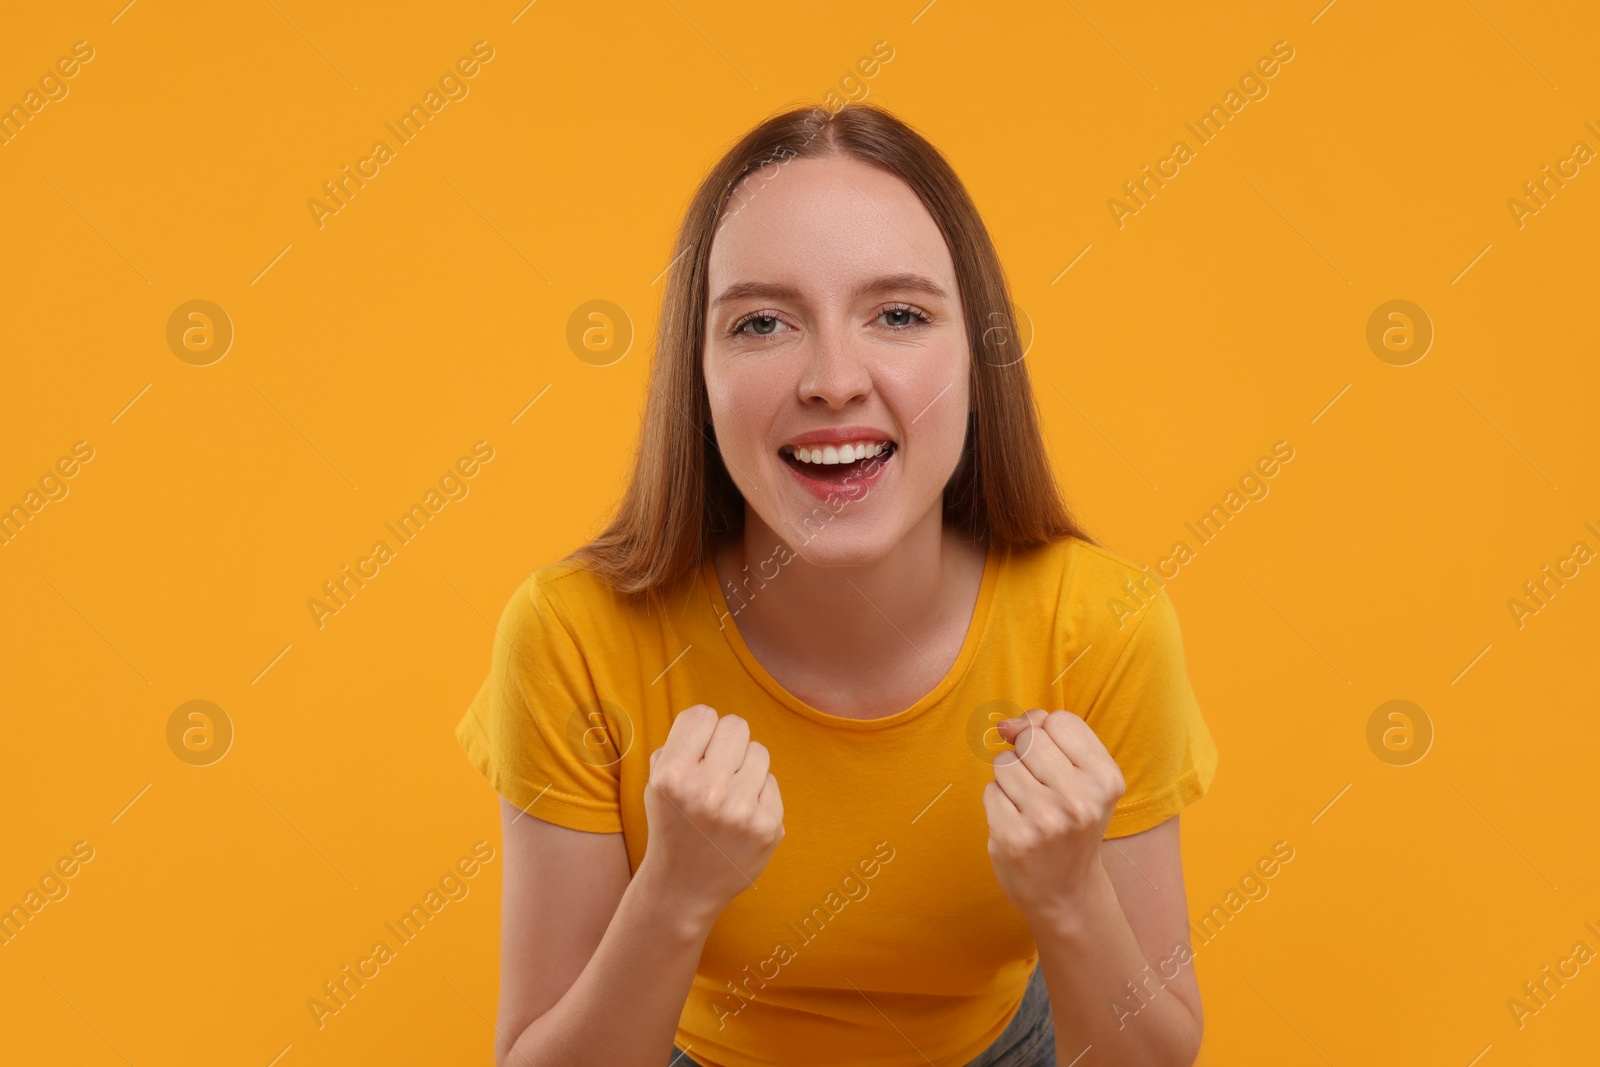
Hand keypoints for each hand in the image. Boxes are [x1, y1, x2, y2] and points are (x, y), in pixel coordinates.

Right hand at [641, 705, 784, 927]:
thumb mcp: (656, 783)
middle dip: (726, 743)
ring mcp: (742, 810)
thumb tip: (713, 721)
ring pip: (759, 752)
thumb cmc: (671, 825)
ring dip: (744, 767)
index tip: (697, 748)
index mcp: (673, 776)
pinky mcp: (768, 826)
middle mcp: (708, 791)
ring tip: (728, 793)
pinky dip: (757, 793)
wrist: (683, 888)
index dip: (700, 729)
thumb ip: (680, 745)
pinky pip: (771, 782)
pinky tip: (740, 816)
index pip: (703, 715)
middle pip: (736, 726)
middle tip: (716, 766)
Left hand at [982, 708, 1125, 923]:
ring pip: (1004, 762)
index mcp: (1106, 780)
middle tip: (1039, 785)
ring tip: (1030, 806)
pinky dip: (998, 803)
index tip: (1051, 757)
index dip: (1047, 731)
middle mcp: (1080, 800)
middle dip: (1025, 753)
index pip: (1060, 720)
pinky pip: (990, 791)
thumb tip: (1007, 724)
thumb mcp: (1084, 781)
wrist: (1066, 893)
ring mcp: (1045, 820)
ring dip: (1009, 779)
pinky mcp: (1013, 837)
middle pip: (1029, 737)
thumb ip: (1052, 739)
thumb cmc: (1073, 827)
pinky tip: (1017, 823)